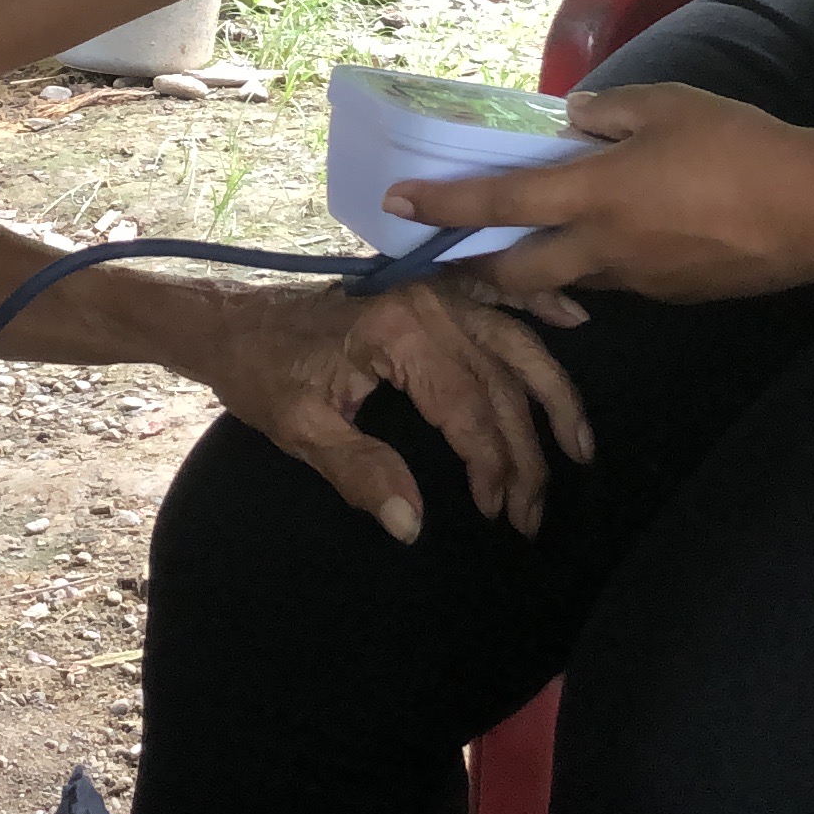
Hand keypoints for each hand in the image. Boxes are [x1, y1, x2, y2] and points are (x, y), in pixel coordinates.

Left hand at [196, 275, 595, 544]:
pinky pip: (498, 292)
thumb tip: (413, 524)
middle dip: (528, 453)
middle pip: (501, 381)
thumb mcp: (299, 429)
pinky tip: (573, 320)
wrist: (233, 321)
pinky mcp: (430, 288)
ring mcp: (434, 290)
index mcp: (398, 332)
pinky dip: (539, 304)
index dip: (492, 466)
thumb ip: (359, 473)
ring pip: (515, 342)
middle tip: (535, 512)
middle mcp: (428, 302)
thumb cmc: (262, 373)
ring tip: (580, 446)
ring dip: (553, 394)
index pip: (470, 406)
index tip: (498, 514)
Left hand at [386, 82, 813, 306]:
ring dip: (544, 265)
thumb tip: (574, 119)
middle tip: (455, 255)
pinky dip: (601, 263)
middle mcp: (601, 248)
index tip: (395, 205)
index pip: (498, 203)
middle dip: (477, 267)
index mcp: (592, 195)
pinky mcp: (672, 295)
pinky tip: (627, 237)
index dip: (441, 206)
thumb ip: (610, 111)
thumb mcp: (668, 104)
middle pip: (515, 272)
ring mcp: (636, 280)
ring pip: (568, 280)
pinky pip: (618, 281)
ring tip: (547, 236)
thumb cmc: (739, 145)